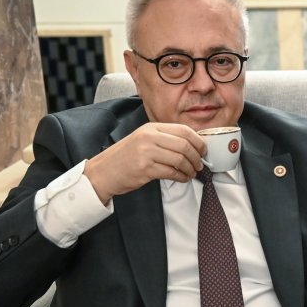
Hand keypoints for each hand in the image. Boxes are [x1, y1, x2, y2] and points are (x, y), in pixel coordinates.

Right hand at [83, 123, 204, 203]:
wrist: (103, 172)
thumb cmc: (126, 158)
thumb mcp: (144, 140)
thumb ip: (164, 139)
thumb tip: (192, 145)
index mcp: (151, 128)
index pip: (183, 130)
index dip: (198, 141)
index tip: (203, 150)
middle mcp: (149, 137)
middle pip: (184, 145)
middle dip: (196, 157)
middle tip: (199, 164)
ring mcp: (146, 152)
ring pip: (180, 159)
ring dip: (190, 169)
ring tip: (191, 173)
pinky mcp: (145, 169)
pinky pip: (171, 172)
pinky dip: (181, 177)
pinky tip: (182, 178)